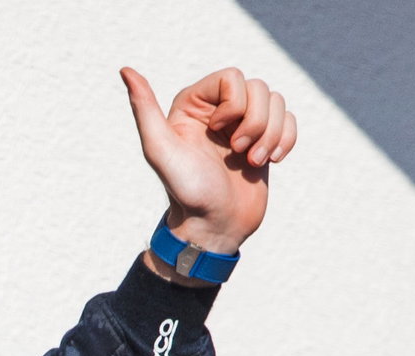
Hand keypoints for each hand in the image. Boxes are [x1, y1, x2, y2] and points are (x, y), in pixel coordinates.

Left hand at [121, 67, 297, 255]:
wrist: (214, 227)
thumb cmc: (186, 191)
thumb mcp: (159, 150)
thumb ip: (144, 110)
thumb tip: (125, 70)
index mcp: (193, 104)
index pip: (233, 76)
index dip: (234, 104)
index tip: (217, 132)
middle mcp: (218, 110)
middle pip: (259, 88)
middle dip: (255, 122)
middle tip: (236, 152)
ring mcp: (243, 125)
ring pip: (276, 102)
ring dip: (270, 135)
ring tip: (251, 162)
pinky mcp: (264, 140)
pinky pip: (289, 118)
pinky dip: (286, 139)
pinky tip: (271, 161)